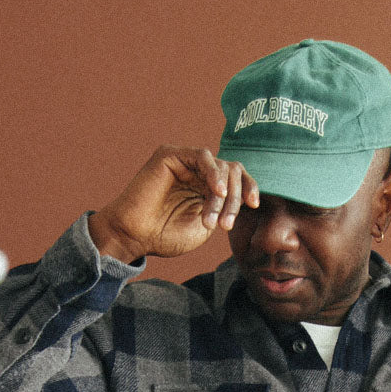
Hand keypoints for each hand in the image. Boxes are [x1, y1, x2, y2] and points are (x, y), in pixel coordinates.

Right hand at [89, 147, 259, 262]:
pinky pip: (203, 156)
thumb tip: (244, 197)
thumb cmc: (165, 235)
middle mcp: (197, 172)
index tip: (254, 205)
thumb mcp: (205, 226)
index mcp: (206, 187)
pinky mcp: (171, 155)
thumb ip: (224, 209)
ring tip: (213, 218)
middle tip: (225, 224)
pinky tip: (216, 192)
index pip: (237, 179)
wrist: (136, 236)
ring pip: (220, 166)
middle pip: (232, 172)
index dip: (249, 188)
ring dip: (222, 194)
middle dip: (235, 198)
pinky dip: (213, 173)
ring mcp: (184, 162)